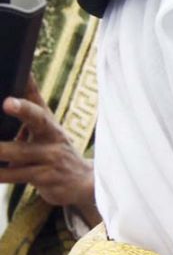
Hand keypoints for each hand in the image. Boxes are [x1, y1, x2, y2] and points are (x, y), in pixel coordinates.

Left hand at [0, 76, 99, 226]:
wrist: (82, 182)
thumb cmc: (56, 148)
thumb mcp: (49, 125)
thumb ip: (33, 101)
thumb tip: (26, 72)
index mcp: (50, 126)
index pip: (38, 112)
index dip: (24, 106)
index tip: (8, 101)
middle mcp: (53, 141)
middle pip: (35, 126)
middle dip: (19, 115)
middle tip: (5, 105)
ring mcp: (50, 162)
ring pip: (18, 154)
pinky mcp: (46, 181)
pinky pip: (16, 176)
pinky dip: (1, 173)